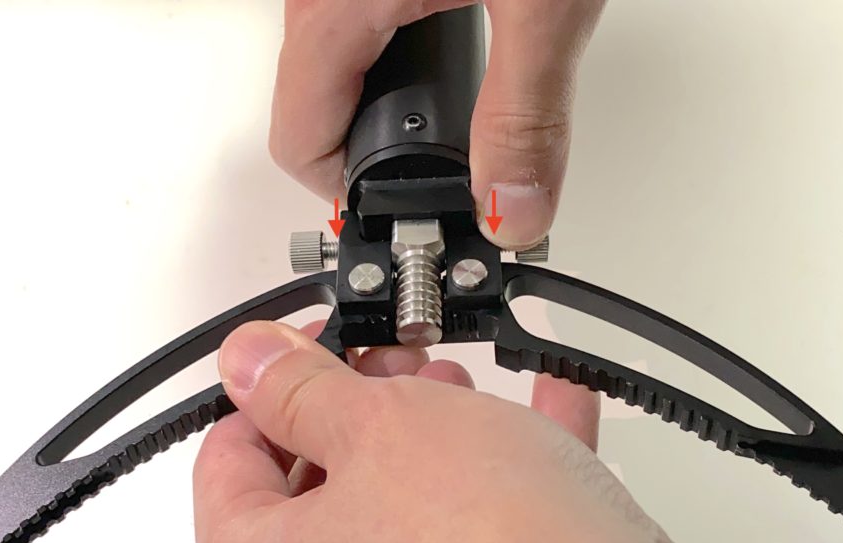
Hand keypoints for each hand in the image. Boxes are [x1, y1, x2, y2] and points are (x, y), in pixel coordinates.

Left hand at [189, 322, 842, 542]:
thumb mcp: (381, 426)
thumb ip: (300, 387)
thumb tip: (249, 361)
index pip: (228, 459)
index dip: (274, 382)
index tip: (326, 339)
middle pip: (322, 490)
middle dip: (369, 408)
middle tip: (409, 358)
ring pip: (408, 519)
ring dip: (444, 443)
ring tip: (481, 387)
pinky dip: (509, 483)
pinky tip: (553, 416)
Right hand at [269, 0, 606, 248]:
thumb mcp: (542, 4)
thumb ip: (528, 115)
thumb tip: (514, 211)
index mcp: (337, 5)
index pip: (300, 145)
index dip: (350, 201)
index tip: (406, 220)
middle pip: (312, 113)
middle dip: (376, 158)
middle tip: (435, 186)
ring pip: (336, 67)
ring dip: (383, 107)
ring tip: (445, 129)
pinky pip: (363, 25)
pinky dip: (398, 56)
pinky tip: (452, 52)